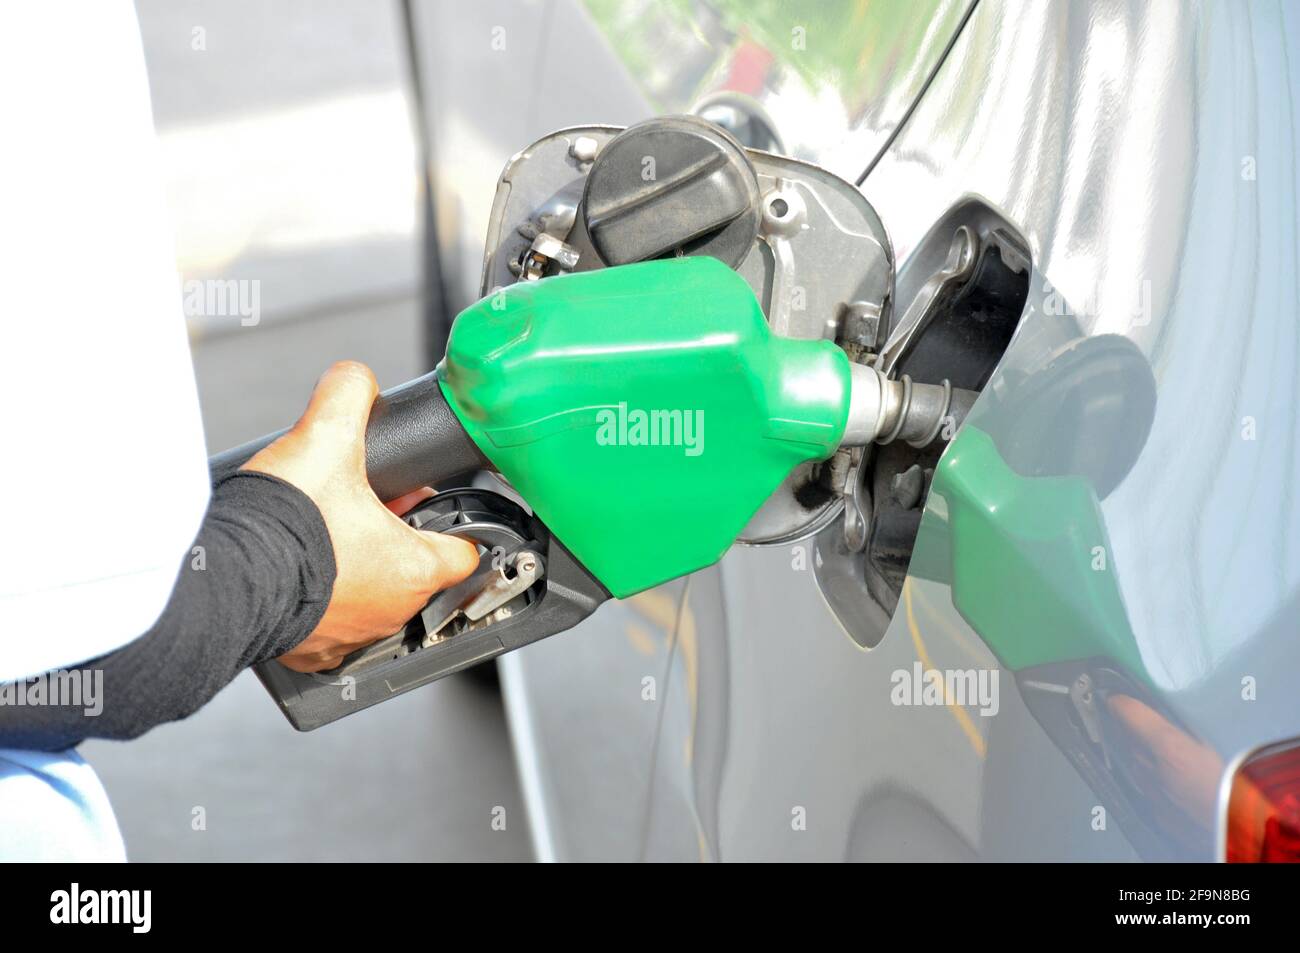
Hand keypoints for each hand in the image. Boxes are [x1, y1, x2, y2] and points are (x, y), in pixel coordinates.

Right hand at [242, 361, 478, 671]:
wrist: (220, 578)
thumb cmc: (283, 525)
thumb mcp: (326, 435)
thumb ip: (348, 394)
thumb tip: (354, 379)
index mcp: (412, 569)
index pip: (464, 551)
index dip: (452, 521)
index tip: (430, 504)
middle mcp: (387, 612)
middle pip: (414, 569)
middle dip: (396, 534)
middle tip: (368, 504)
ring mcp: (348, 638)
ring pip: (371, 597)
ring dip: (359, 566)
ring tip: (329, 530)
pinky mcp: (309, 651)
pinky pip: (328, 623)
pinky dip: (320, 596)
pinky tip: (298, 566)